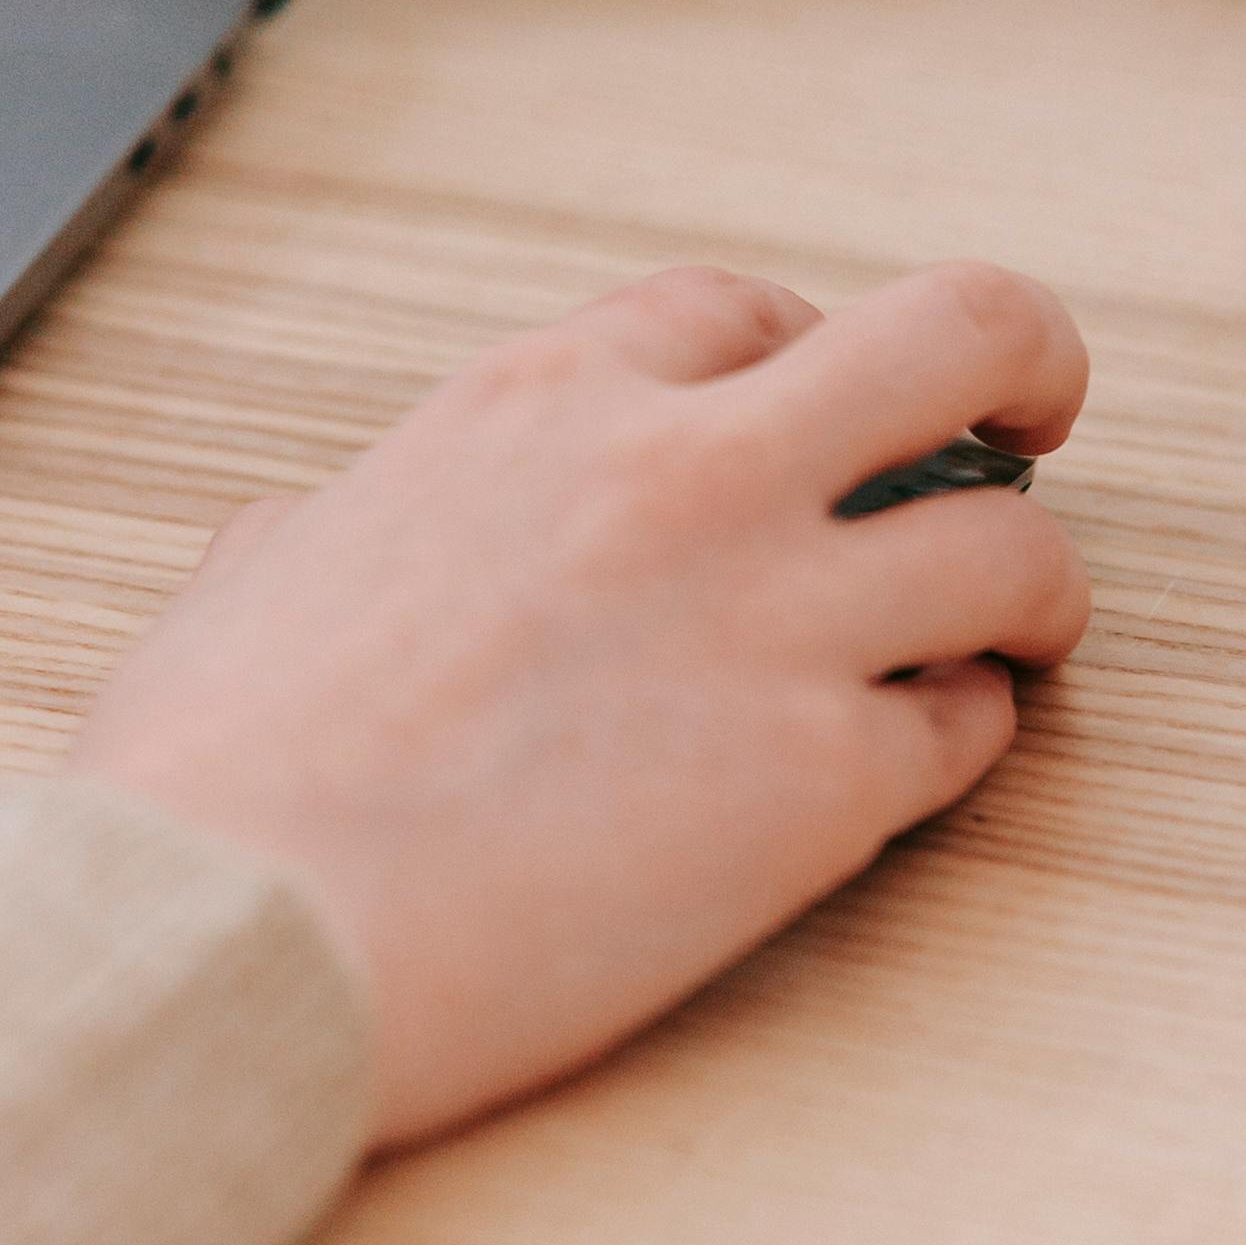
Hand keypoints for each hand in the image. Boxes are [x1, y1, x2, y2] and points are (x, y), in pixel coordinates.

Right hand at [72, 259, 1089, 1147]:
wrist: (229, 935)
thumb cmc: (211, 785)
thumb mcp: (252, 582)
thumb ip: (324, 529)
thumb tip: (307, 534)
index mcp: (538, 402)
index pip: (743, 309)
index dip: (810, 355)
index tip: (824, 415)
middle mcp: (681, 473)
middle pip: (960, 332)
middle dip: (1028, 368)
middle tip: (1034, 432)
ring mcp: (771, 619)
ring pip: (1015, 544)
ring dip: (1030, 588)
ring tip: (1013, 636)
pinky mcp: (821, 780)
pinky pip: (970, 730)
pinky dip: (966, 739)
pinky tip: (915, 768)